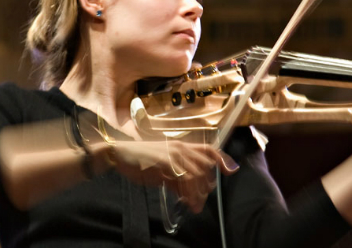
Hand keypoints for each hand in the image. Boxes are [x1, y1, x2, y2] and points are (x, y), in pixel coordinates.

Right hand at [94, 140, 238, 212]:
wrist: (120, 154)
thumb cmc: (140, 161)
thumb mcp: (162, 169)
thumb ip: (176, 179)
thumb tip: (187, 194)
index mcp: (182, 146)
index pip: (208, 150)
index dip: (222, 159)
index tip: (231, 171)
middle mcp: (181, 148)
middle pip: (205, 166)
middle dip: (207, 185)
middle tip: (200, 200)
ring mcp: (174, 155)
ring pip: (197, 174)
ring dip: (198, 193)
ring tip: (195, 206)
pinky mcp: (166, 163)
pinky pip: (185, 180)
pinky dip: (189, 193)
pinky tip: (187, 202)